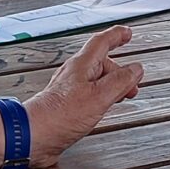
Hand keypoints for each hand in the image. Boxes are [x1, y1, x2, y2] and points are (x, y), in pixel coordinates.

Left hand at [23, 26, 142, 161]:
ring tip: (122, 95)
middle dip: (120, 70)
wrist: (33, 135)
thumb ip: (119, 81)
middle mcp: (74, 75)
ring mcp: (69, 90)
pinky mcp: (66, 105)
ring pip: (96, 79)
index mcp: (82, 66)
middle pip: (101, 63)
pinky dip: (101, 96)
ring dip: (112, 84)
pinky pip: (89, 93)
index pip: (102, 42)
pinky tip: (103, 106)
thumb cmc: (59, 116)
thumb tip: (135, 69)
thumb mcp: (99, 96)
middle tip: (133, 81)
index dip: (116, 35)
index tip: (127, 33)